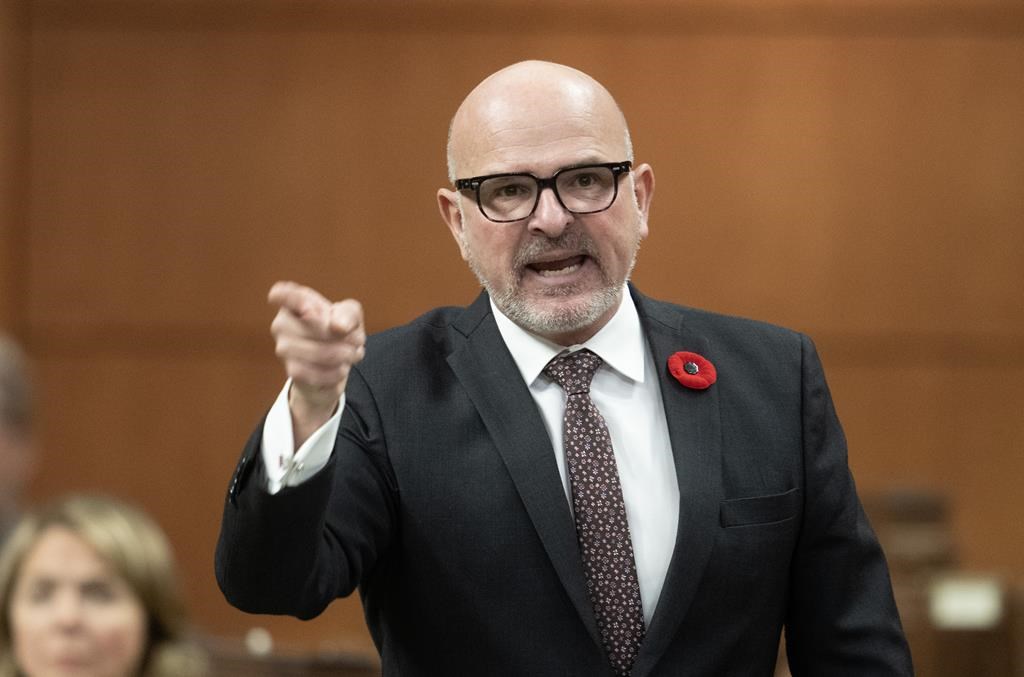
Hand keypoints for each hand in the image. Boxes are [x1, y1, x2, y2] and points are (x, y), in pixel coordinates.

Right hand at [267, 281, 365, 441]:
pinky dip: (335, 374)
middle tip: (355, 342)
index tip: (313, 309)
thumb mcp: (352, 320)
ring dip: (341, 356)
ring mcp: (284, 350)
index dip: (295, 300)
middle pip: (315, 326)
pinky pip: (317, 373)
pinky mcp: (293, 373)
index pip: (285, 294)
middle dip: (342, 336)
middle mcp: (283, 324)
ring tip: (349, 357)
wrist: (333, 372)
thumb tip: (337, 324)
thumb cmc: (340, 337)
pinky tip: (339, 373)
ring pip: (317, 351)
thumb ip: (348, 314)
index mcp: (296, 303)